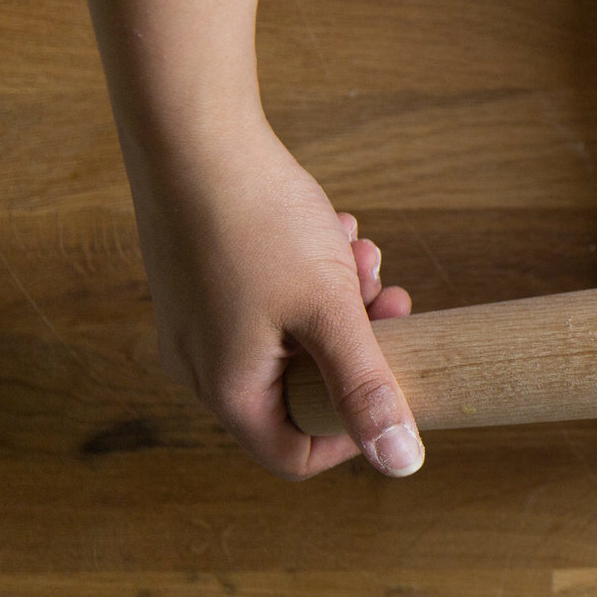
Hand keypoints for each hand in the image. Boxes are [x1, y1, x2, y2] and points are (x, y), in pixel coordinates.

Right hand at [131, 119, 422, 477]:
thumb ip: (367, 388)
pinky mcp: (203, 281)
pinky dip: (311, 274)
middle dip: (358, 345)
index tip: (393, 380)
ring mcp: (196, 321)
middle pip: (301, 389)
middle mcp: (200, 365)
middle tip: (392, 300)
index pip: (293, 455)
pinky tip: (333, 230)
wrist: (192, 133)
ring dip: (343, 300)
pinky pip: (271, 301)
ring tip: (362, 254)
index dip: (354, 433)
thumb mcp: (331, 311)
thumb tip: (404, 463)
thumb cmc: (259, 222)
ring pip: (294, 337)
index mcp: (225, 389)